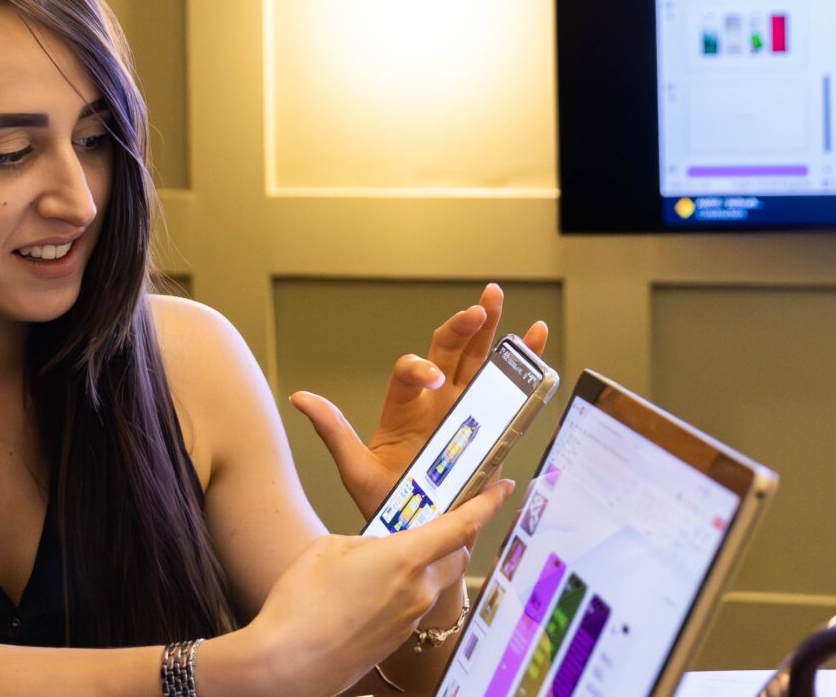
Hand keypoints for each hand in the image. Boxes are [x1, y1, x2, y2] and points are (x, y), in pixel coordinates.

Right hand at [206, 480, 512, 696]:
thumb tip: (379, 553)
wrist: (287, 663)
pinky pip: (409, 607)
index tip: (504, 488)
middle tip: (427, 527)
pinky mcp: (397, 640)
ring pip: (429, 583)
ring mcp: (409, 620)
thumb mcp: (329, 549)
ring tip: (373, 568)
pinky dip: (398, 594)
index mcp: (405, 559)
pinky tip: (362, 596)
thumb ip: (367, 543)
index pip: (461, 526)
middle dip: (449, 540)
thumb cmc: (301, 604)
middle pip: (453, 557)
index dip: (487, 504)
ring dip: (415, 570)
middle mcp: (417, 591)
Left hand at [296, 283, 549, 517]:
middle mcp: (435, 402)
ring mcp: (464, 411)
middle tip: (480, 307)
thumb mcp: (356, 470)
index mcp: (404, 408)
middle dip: (463, 327)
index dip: (421, 368)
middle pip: (449, 351)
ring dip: (491, 330)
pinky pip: (508, 392)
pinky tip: (534, 339)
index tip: (432, 380)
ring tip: (498, 300)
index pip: (410, 372)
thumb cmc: (387, 503)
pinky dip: (523, 365)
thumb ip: (334, 432)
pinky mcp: (490, 429)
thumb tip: (301, 399)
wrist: (420, 534)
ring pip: (478, 361)